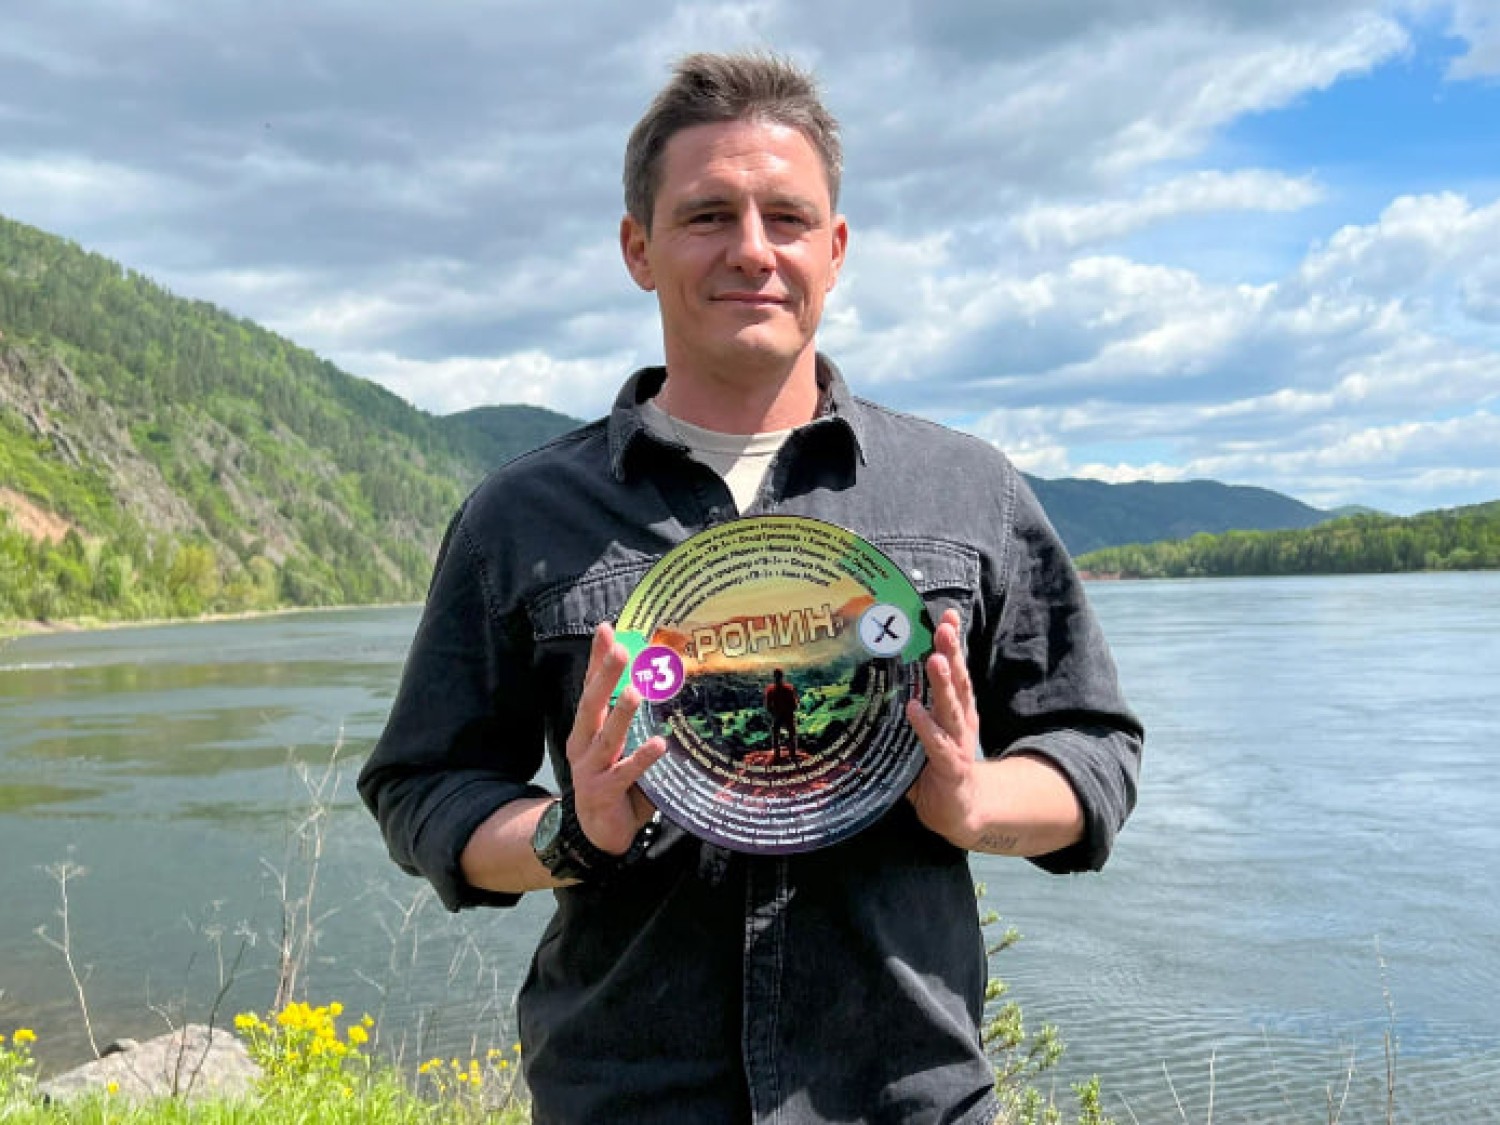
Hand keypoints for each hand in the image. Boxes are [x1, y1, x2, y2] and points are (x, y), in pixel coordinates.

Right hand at [565, 623, 666, 853]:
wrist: (595, 834)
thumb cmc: (615, 783)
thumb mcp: (621, 747)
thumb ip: (634, 721)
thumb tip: (664, 681)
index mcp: (586, 729)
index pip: (591, 687)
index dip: (598, 658)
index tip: (607, 628)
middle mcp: (583, 744)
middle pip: (592, 705)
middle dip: (605, 676)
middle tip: (621, 650)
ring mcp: (590, 769)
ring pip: (607, 737)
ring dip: (622, 714)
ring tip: (637, 691)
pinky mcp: (603, 793)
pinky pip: (625, 773)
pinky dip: (642, 759)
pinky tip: (658, 744)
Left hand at [905, 609, 982, 846]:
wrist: (961, 811)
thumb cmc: (938, 766)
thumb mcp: (926, 731)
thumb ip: (910, 707)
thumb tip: (871, 679)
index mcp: (956, 709)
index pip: (956, 670)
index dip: (954, 643)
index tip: (949, 616)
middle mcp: (960, 720)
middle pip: (956, 681)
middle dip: (951, 652)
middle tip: (944, 628)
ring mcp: (958, 743)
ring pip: (951, 708)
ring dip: (942, 684)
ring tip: (934, 661)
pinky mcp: (951, 767)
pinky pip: (936, 745)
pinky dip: (926, 727)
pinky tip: (914, 710)